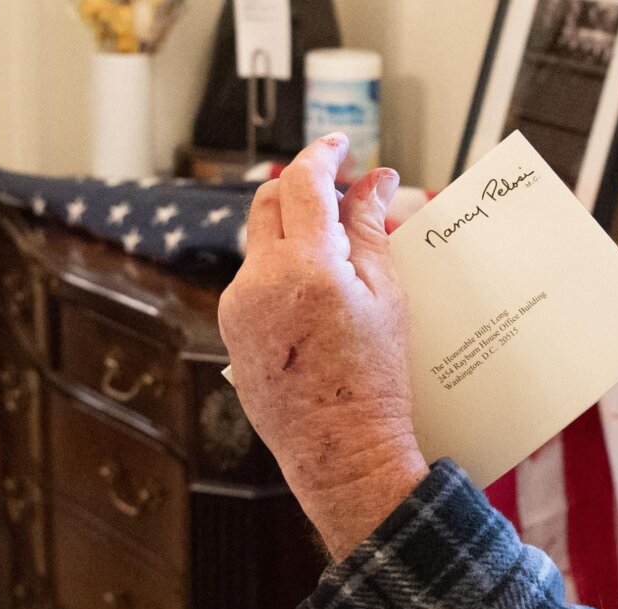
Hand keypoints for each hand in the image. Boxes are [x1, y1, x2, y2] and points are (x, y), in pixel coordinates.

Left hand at [217, 134, 428, 558]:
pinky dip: (281, 271)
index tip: (342, 147)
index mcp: (305, 267)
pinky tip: (316, 294)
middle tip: (341, 191)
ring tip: (337, 250)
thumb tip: (374, 183)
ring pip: (260, 245)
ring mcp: (237, 308)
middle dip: (302, 186)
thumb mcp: (386, 297)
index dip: (323, 155)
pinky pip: (254, 283)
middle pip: (268, 204)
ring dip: (293, 233)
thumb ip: (370, 230)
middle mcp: (259, 281)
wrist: (341, 452)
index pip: (303, 183)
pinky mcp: (231, 333)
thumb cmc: (375, 382)